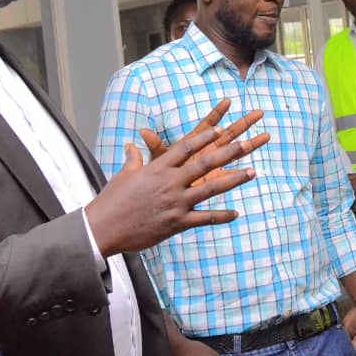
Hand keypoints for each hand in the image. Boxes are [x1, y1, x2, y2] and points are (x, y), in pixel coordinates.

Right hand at [86, 109, 270, 256]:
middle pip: (204, 163)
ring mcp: (175, 202)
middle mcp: (170, 183)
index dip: (204, 137)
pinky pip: (205, 218)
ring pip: (211, 188)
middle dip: (227, 152)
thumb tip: (133, 144)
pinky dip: (221, 216)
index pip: (185, 148)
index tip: (220, 127)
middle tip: (246, 143)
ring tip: (252, 172)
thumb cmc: (112, 200)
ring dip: (233, 180)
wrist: (103, 228)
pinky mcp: (177, 222)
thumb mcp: (124, 175)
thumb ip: (134, 159)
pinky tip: (236, 213)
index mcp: (157, 168)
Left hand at [140, 99, 264, 187]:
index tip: (228, 101)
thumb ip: (155, 146)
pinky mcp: (214, 181)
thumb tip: (142, 132)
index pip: (206, 125)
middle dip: (244, 123)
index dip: (216, 114)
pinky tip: (256, 170)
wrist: (159, 196)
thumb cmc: (157, 177)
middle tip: (259, 112)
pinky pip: (231, 175)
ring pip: (235, 152)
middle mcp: (206, 152)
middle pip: (228, 134)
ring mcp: (213, 166)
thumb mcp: (157, 161)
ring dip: (251, 144)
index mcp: (193, 144)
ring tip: (267, 136)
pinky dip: (242, 173)